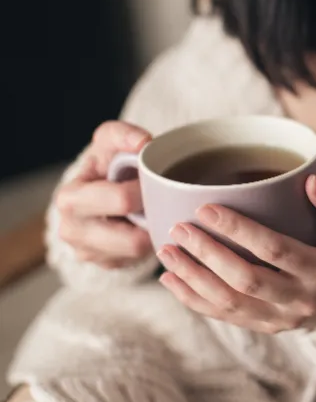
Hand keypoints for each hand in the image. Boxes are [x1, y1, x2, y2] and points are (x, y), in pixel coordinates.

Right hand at [55, 121, 152, 267]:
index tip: (151, 182)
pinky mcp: (106, 266)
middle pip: (133, 240)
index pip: (122, 201)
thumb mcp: (109, 142)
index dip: (145, 191)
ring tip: (153, 213)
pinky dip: (149, 243)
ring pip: (140, 254)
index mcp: (71, 199)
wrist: (96, 190)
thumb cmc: (106, 164)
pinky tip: (146, 226)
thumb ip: (124, 135)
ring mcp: (88, 254)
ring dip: (152, 233)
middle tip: (159, 202)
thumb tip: (143, 143)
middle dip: (152, 220)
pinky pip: (139, 261)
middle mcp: (73, 232)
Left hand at [156, 176, 315, 332]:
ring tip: (166, 251)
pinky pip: (223, 317)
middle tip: (179, 228)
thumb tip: (310, 182)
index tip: (206, 208)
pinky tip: (170, 279)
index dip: (239, 230)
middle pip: (246, 280)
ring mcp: (280, 319)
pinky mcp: (263, 327)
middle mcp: (301, 301)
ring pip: (229, 303)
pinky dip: (193, 300)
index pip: (275, 250)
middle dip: (207, 254)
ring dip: (193, 278)